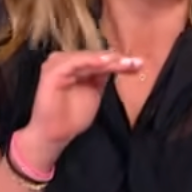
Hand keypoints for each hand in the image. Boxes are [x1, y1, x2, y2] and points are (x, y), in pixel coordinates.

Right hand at [17, 51, 143, 169]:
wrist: (54, 134)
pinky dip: (90, 61)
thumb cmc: (71, 116)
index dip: (119, 61)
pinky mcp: (52, 72)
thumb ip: (102, 77)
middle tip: (136, 62)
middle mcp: (65, 62)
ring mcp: (57, 65)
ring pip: (86, 57)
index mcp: (75, 66)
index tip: (139, 64)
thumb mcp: (94, 93)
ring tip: (124, 62)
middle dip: (116, 59)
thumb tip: (119, 63)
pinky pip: (74, 63)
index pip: (100, 59)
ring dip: (106, 59)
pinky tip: (106, 63)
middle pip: (95, 56)